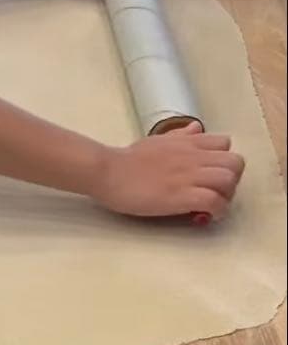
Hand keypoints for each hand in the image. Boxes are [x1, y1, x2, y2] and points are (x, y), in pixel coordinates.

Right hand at [92, 122, 244, 219]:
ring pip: (229, 181)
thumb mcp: (157, 140)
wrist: (108, 171)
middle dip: (231, 181)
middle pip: (235, 163)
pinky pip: (215, 202)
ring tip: (209, 206)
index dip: (223, 161)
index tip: (211, 176)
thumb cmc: (127, 159)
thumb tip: (196, 129)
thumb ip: (180, 136)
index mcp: (187, 142)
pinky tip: (201, 216)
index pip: (225, 143)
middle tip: (214, 193)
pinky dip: (214, 211)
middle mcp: (193, 156)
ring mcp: (189, 176)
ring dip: (225, 197)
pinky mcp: (182, 196)